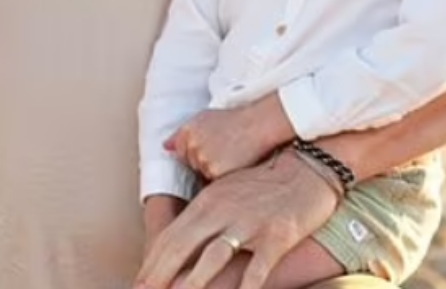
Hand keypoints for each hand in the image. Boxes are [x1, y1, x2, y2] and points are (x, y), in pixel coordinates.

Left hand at [134, 148, 337, 288]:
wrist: (306, 169)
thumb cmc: (263, 184)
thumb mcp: (225, 191)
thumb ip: (202, 212)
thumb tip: (179, 235)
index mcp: (207, 202)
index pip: (171, 236)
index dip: (152, 262)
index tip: (139, 282)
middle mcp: (222, 211)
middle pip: (182, 247)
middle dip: (160, 275)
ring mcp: (248, 225)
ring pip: (214, 257)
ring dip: (193, 282)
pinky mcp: (276, 237)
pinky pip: (257, 269)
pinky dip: (246, 288)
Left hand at [168, 97, 292, 180]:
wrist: (257, 124)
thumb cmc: (233, 120)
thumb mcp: (204, 118)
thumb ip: (181, 133)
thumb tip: (165, 147)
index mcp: (186, 130)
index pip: (181, 152)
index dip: (197, 152)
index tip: (211, 146)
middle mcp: (191, 144)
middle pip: (191, 164)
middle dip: (204, 161)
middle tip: (224, 149)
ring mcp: (202, 159)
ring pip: (202, 174)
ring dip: (214, 169)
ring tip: (230, 154)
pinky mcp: (215, 172)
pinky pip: (213, 182)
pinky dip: (222, 177)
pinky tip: (234, 163)